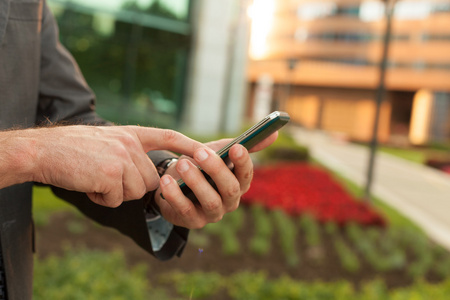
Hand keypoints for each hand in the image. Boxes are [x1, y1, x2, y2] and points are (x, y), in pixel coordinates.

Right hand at [21, 126, 203, 206]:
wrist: (43, 151)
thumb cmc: (73, 150)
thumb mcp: (107, 143)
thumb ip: (130, 154)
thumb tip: (149, 179)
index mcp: (131, 133)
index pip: (168, 136)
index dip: (188, 145)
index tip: (205, 151)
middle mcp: (131, 143)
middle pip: (150, 179)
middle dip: (131, 186)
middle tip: (105, 177)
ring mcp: (123, 157)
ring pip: (136, 191)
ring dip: (116, 193)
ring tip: (94, 179)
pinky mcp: (113, 174)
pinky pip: (118, 199)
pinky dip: (103, 199)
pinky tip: (89, 185)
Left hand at [154, 132, 277, 227]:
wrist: (174, 182)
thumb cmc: (200, 165)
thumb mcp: (219, 151)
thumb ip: (241, 144)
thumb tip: (275, 134)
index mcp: (238, 182)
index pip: (247, 175)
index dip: (243, 162)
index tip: (237, 147)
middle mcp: (230, 201)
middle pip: (230, 189)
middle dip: (216, 170)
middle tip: (200, 152)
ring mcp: (212, 214)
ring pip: (210, 201)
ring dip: (196, 182)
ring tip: (182, 164)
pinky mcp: (193, 222)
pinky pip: (185, 210)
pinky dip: (175, 195)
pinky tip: (166, 181)